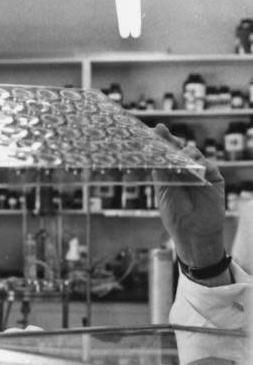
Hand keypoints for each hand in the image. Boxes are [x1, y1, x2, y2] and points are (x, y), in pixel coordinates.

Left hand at [153, 124, 224, 267]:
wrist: (193, 233)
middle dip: (168, 139)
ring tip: (174, 154)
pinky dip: (197, 162)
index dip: (158, 142)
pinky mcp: (213, 176)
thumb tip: (153, 154)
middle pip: (176, 148)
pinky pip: (205, 163)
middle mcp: (183, 169)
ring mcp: (199, 171)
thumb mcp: (164, 192)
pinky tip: (189, 165)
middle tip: (160, 131)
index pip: (163, 153)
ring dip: (181, 151)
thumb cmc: (175, 215)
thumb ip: (161, 173)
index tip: (150, 132)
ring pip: (191, 152)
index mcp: (168, 172)